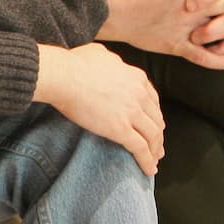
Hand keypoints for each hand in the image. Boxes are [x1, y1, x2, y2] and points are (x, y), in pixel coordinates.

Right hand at [34, 43, 164, 175]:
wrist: (65, 76)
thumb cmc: (75, 64)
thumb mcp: (101, 53)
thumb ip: (112, 60)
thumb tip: (111, 63)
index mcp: (137, 78)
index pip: (153, 100)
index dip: (155, 115)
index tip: (154, 123)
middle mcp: (140, 95)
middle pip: (156, 119)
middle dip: (158, 134)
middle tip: (158, 146)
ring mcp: (132, 112)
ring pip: (153, 136)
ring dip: (155, 150)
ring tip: (154, 160)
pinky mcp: (121, 129)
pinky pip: (140, 148)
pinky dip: (147, 161)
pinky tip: (149, 169)